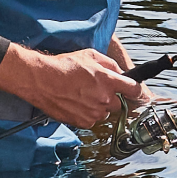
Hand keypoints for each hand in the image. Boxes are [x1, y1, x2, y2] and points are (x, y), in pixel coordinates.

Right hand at [0, 44, 142, 127]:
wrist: (42, 80)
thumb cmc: (64, 66)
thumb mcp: (90, 55)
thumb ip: (110, 64)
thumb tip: (120, 73)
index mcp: (109, 81)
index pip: (134, 90)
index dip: (135, 90)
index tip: (134, 91)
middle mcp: (104, 99)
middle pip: (118, 104)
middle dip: (111, 97)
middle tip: (96, 89)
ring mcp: (94, 112)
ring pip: (104, 113)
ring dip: (98, 106)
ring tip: (82, 95)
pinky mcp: (83, 122)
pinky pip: (91, 120)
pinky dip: (87, 114)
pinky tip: (76, 103)